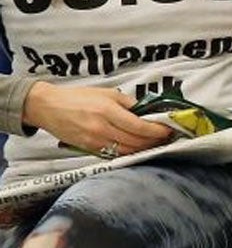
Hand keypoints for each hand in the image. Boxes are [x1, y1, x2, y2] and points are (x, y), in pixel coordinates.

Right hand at [21, 82, 172, 156]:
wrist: (47, 107)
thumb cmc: (77, 97)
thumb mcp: (106, 93)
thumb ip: (129, 103)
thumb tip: (148, 112)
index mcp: (108, 111)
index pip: (140, 127)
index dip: (158, 131)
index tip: (168, 130)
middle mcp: (102, 128)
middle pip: (137, 142)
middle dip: (154, 141)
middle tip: (164, 137)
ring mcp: (95, 141)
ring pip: (127, 151)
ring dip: (143, 149)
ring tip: (153, 143)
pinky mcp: (89, 149)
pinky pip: (114, 154)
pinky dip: (128, 152)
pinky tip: (136, 147)